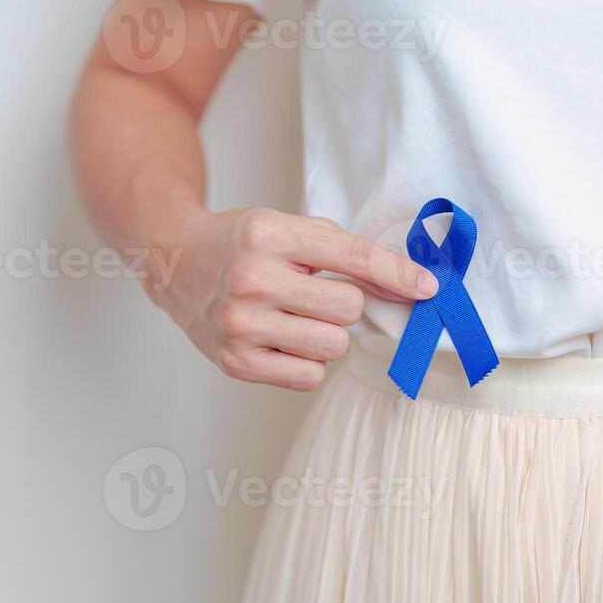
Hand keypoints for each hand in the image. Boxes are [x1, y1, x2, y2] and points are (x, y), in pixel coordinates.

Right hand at [147, 207, 437, 390]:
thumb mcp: (286, 226)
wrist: (174, 263)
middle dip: (343, 302)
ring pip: (333, 346)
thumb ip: (345, 251)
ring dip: (326, 333)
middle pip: (349, 308)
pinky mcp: (235, 362)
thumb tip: (409, 286)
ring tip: (295, 316)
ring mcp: (240, 324)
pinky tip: (283, 339)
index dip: (398, 274)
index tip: (428, 287)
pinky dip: (307, 360)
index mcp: (268, 235)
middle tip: (313, 292)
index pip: (353, 258)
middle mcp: (251, 279)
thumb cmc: (241, 244)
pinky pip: (309, 376)